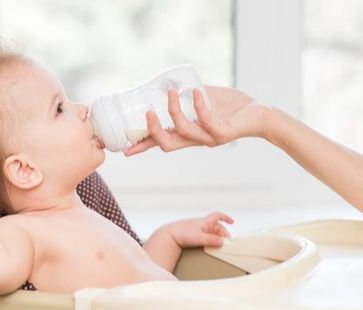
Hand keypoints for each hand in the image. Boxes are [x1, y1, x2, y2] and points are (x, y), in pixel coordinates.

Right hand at [124, 86, 271, 155]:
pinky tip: (196, 91)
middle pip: (168, 145)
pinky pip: (205, 120)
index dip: (144, 146)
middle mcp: (197, 140)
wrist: (259, 114)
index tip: (125, 150)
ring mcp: (209, 138)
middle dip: (153, 132)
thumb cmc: (231, 107)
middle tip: (147, 114)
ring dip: (174, 111)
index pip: (162, 142)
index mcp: (189, 134)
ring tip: (171, 92)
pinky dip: (198, 105)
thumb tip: (168, 82)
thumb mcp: (204, 99)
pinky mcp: (223, 133)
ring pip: (183, 132)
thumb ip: (187, 95)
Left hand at [166, 211, 233, 247]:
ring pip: (211, 232)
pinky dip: (209, 240)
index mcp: (205, 221)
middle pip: (217, 227)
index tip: (232, 222)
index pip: (218, 216)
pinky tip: (209, 246)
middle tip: (225, 244)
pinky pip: (205, 236)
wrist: (168, 235)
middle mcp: (202, 223)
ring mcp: (197, 228)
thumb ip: (211, 240)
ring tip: (218, 246)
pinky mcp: (193, 234)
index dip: (226, 218)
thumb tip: (221, 242)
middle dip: (222, 234)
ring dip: (216, 238)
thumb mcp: (199, 237)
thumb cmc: (182, 233)